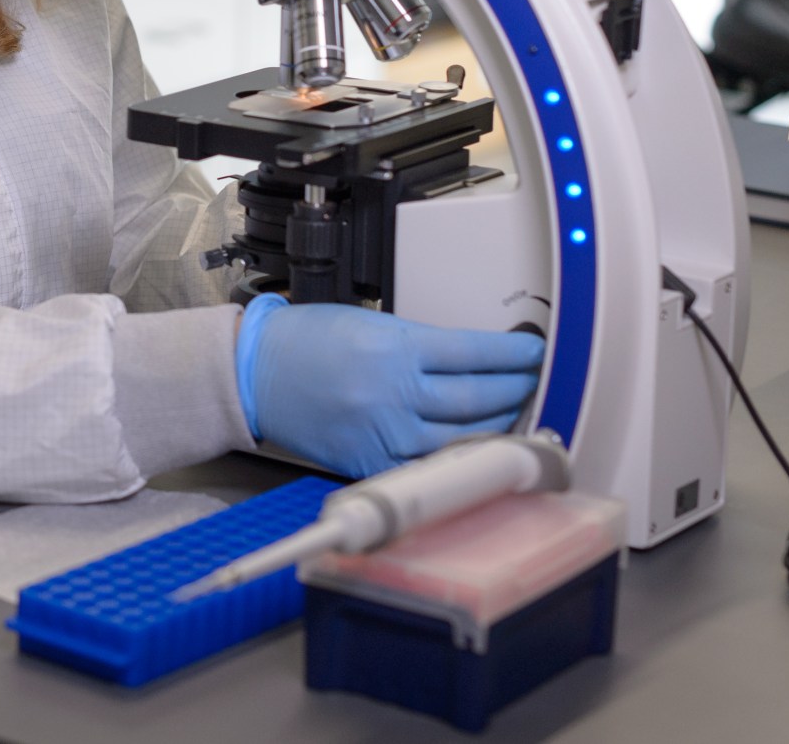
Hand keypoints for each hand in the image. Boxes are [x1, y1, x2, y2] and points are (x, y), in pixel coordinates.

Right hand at [235, 294, 544, 478]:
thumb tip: (468, 360)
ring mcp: (383, 433)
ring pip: (461, 437)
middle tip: (531, 382)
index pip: (474, 353)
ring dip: (495, 426)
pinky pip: (426, 467)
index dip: (513, 356)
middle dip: (514, 388)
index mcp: (395, 350)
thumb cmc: (305, 341)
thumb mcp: (369, 322)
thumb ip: (418, 344)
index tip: (532, 353)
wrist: (256, 372)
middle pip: (477, 397)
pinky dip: (454, 459)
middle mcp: (394, 394)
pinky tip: (473, 450)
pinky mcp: (369, 461)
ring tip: (512, 414)